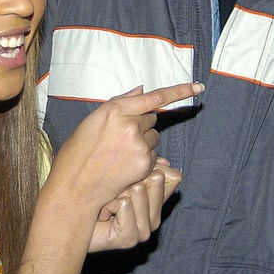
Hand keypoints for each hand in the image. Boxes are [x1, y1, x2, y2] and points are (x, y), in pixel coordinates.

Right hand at [49, 82, 201, 213]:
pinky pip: (153, 155)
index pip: (154, 97)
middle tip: (119, 139)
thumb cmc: (78, 152)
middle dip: (141, 125)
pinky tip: (124, 165)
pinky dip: (143, 159)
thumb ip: (120, 104)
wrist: (75, 186)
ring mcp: (139, 145)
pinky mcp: (144, 163)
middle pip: (152, 119)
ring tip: (119, 154)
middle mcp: (130, 125)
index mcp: (114, 110)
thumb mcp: (92, 121)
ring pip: (153, 138)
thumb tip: (142, 90)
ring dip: (143, 142)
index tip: (198, 87)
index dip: (180, 91)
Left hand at [89, 158, 182, 251]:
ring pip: (138, 190)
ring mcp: (142, 231)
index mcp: (155, 205)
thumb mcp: (120, 177)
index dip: (152, 167)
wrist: (70, 221)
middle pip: (155, 178)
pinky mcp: (129, 238)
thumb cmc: (93, 196)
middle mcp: (153, 220)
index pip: (171, 179)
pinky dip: (108, 204)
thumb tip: (164, 160)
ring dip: (116, 192)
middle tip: (112, 191)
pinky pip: (123, 204)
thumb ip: (141, 169)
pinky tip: (101, 213)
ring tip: (105, 201)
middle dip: (129, 178)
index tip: (130, 171)